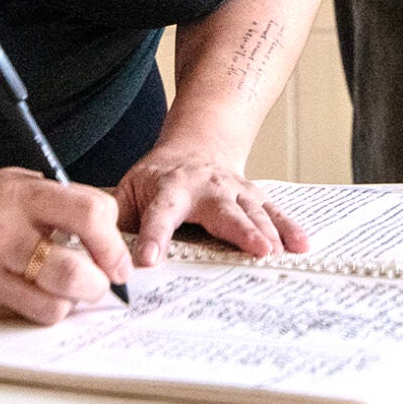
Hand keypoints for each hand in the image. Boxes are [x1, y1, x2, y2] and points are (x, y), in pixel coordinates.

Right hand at [0, 166, 131, 324]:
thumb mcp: (15, 185)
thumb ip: (59, 204)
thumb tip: (109, 235)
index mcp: (23, 194)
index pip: (91, 214)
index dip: (113, 242)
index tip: (117, 259)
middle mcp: (5, 230)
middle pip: (74, 270)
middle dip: (99, 284)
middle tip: (99, 283)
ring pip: (52, 305)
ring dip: (68, 303)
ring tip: (62, 292)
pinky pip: (22, 316)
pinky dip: (36, 311)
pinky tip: (28, 296)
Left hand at [114, 149, 308, 267]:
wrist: (197, 144)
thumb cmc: (158, 177)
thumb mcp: (128, 190)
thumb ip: (117, 222)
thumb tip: (101, 257)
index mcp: (168, 188)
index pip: (159, 214)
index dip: (154, 236)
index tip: (150, 260)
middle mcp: (205, 187)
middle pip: (222, 211)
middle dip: (238, 231)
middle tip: (254, 250)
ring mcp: (233, 190)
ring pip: (252, 211)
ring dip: (268, 232)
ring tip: (277, 253)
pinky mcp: (252, 197)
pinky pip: (273, 212)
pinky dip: (289, 228)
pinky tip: (301, 245)